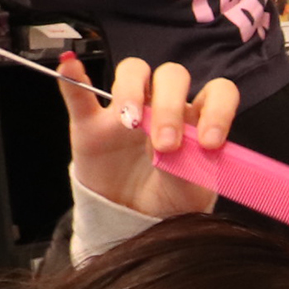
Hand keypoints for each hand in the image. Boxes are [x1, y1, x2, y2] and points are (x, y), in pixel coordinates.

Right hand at [60, 55, 229, 217]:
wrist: (134, 220)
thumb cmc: (171, 200)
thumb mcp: (191, 193)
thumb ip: (191, 168)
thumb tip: (186, 147)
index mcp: (197, 120)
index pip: (217, 93)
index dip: (218, 110)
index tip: (210, 142)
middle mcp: (164, 106)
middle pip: (171, 76)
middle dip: (170, 106)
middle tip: (166, 145)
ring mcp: (127, 111)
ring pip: (132, 72)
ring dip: (132, 90)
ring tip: (130, 124)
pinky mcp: (91, 124)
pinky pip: (79, 93)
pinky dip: (73, 78)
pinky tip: (70, 68)